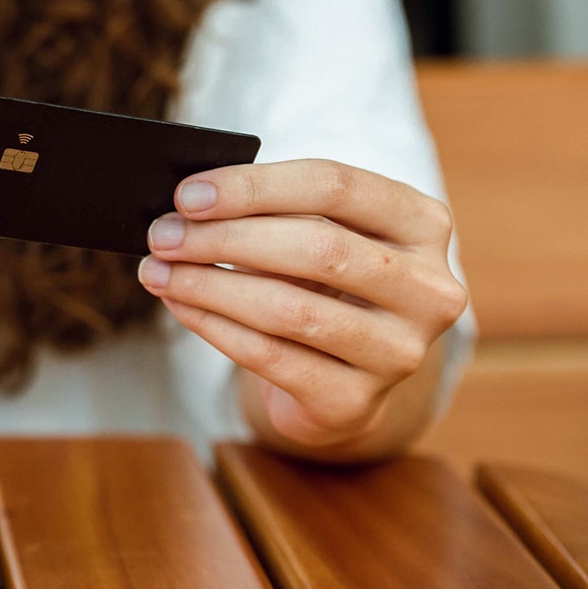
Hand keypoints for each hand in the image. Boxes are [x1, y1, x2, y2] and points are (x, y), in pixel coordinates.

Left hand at [136, 159, 467, 450]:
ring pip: (290, 309)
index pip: (335, 186)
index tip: (188, 194)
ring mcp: (401, 352)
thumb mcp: (317, 234)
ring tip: (158, 271)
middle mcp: (429, 288)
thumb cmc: (322, 284)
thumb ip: (273, 212)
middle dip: (224, 238)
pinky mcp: (358, 402)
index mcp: (422, 223)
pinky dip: (214, 327)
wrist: (344, 378)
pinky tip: (180, 306)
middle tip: (162, 234)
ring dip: (209, 286)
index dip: (254, 187)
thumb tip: (187, 208)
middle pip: (316, 247)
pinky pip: (272, 358)